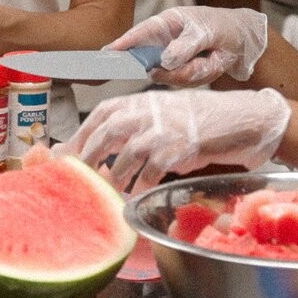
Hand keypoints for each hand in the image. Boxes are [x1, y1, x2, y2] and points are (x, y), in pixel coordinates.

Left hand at [60, 88, 289, 193]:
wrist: (236, 119)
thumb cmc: (194, 118)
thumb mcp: (157, 112)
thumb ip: (128, 125)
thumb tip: (91, 146)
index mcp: (137, 101)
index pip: (98, 116)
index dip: (78, 137)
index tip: (61, 157)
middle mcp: (146, 112)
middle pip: (105, 135)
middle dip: (87, 160)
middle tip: (78, 180)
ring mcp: (162, 129)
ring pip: (125, 157)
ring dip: (114, 179)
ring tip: (107, 193)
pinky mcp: (178, 148)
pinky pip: (151, 172)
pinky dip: (140, 187)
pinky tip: (135, 196)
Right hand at [111, 6, 267, 86]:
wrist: (243, 40)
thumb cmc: (221, 26)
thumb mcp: (205, 31)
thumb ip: (185, 45)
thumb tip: (165, 60)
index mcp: (165, 24)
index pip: (138, 34)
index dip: (122, 44)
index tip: (107, 52)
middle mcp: (163, 43)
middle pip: (150, 63)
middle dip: (171, 69)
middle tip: (191, 65)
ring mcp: (171, 60)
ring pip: (170, 76)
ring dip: (192, 72)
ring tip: (212, 59)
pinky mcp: (181, 73)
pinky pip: (185, 82)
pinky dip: (201, 75)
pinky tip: (212, 63)